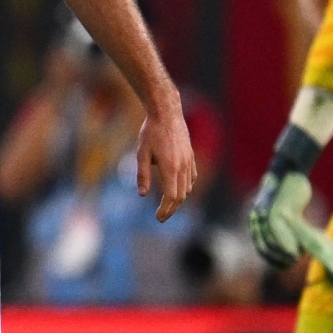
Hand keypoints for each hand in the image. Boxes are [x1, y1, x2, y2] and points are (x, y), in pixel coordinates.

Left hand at [136, 103, 194, 221]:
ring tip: (167, 207)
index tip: (158, 218)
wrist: (167, 114)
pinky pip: (192, 178)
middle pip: (181, 196)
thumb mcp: (141, 154)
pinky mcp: (191, 157)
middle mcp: (183, 167)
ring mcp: (190, 161)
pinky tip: (179, 190)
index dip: (165, 209)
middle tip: (161, 218)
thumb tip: (142, 195)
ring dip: (179, 200)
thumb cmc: (150, 132)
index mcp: (170, 168)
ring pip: (188, 188)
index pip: (171, 197)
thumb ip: (142, 175)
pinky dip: (186, 188)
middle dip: (171, 209)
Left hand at [249, 169, 302, 267]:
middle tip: (289, 265)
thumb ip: (282, 226)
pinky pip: (277, 230)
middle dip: (275, 258)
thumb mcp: (282, 211)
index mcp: (255, 221)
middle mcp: (256, 218)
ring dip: (282, 253)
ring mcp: (264, 213)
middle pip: (262, 245)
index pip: (259, 245)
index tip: (282, 266)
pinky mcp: (274, 208)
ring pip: (269, 239)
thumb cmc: (288, 193)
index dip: (270, 258)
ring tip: (294, 259)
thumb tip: (289, 245)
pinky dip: (285, 242)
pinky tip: (294, 250)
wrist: (287, 172)